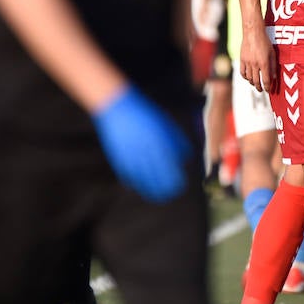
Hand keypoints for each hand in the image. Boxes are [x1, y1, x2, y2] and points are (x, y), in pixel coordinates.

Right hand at [93, 86, 192, 202]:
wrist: (116, 106)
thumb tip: (187, 159)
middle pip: (157, 178)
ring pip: (143, 181)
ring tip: (158, 196)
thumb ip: (177, 141)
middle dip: (166, 188)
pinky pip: (128, 177)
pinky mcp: (118, 159)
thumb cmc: (144, 115)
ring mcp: (130, 156)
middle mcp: (145, 151)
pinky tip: (140, 188)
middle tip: (171, 193)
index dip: (176, 181)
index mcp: (158, 142)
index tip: (180, 186)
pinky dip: (135, 184)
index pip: (170, 168)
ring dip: (151, 190)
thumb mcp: (165, 125)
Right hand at [239, 23, 276, 92]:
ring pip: (249, 78)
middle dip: (260, 87)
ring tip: (255, 84)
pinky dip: (245, 77)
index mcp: (264, 63)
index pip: (266, 80)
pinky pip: (242, 72)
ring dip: (252, 83)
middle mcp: (255, 64)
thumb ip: (273, 66)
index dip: (267, 87)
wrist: (253, 32)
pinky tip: (248, 78)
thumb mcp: (272, 53)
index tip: (268, 90)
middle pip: (256, 81)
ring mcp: (247, 62)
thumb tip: (273, 77)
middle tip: (262, 90)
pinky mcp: (242, 60)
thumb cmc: (265, 41)